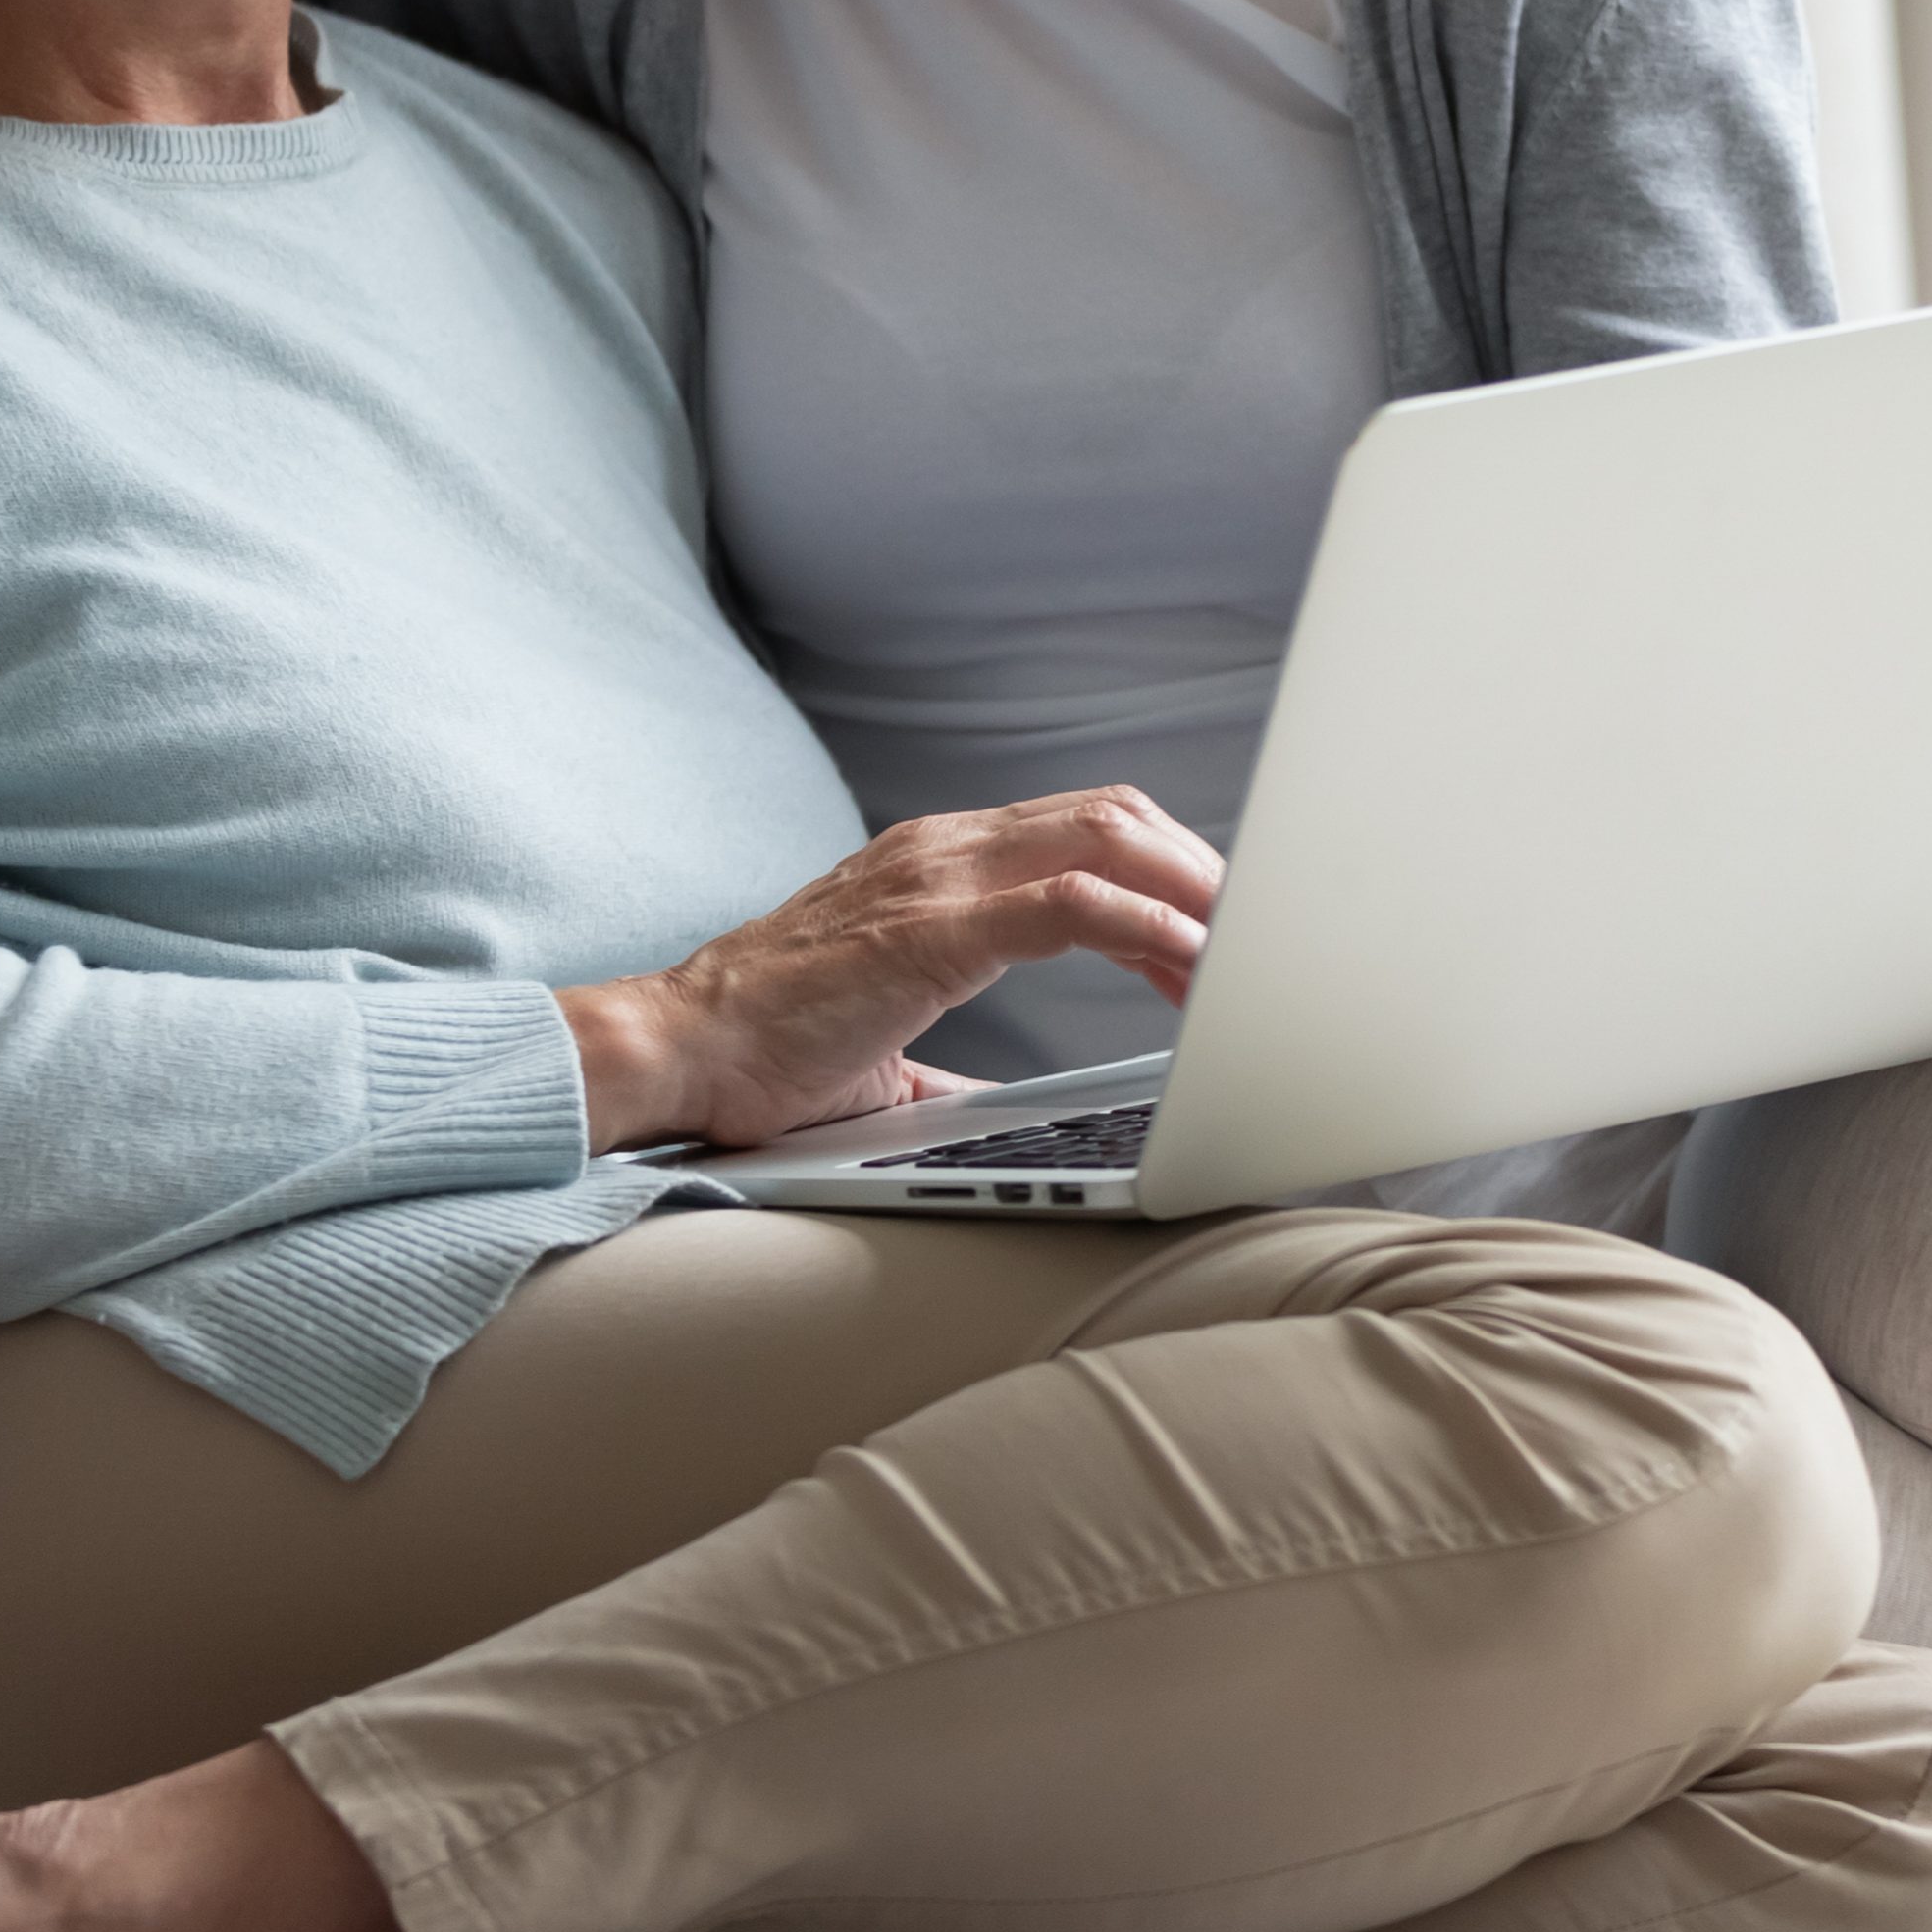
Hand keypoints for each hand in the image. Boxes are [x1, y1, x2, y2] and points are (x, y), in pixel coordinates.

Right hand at [562, 791, 1215, 1147]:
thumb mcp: (885, 1051)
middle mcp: (944, 850)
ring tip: (1244, 960)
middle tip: (1259, 946)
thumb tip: (1004, 1112)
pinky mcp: (929, 928)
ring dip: (1195, 896)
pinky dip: (1146, 931)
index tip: (1225, 931)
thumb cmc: (762, 1054)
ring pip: (1108, 843)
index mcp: (937, 865)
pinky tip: (1190, 969)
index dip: (1171, 870)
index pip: (1087, 829)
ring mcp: (935, 878)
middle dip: (1205, 874)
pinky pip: (1070, 906)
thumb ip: (952, 1064)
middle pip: (1119, 818)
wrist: (672, 1054)